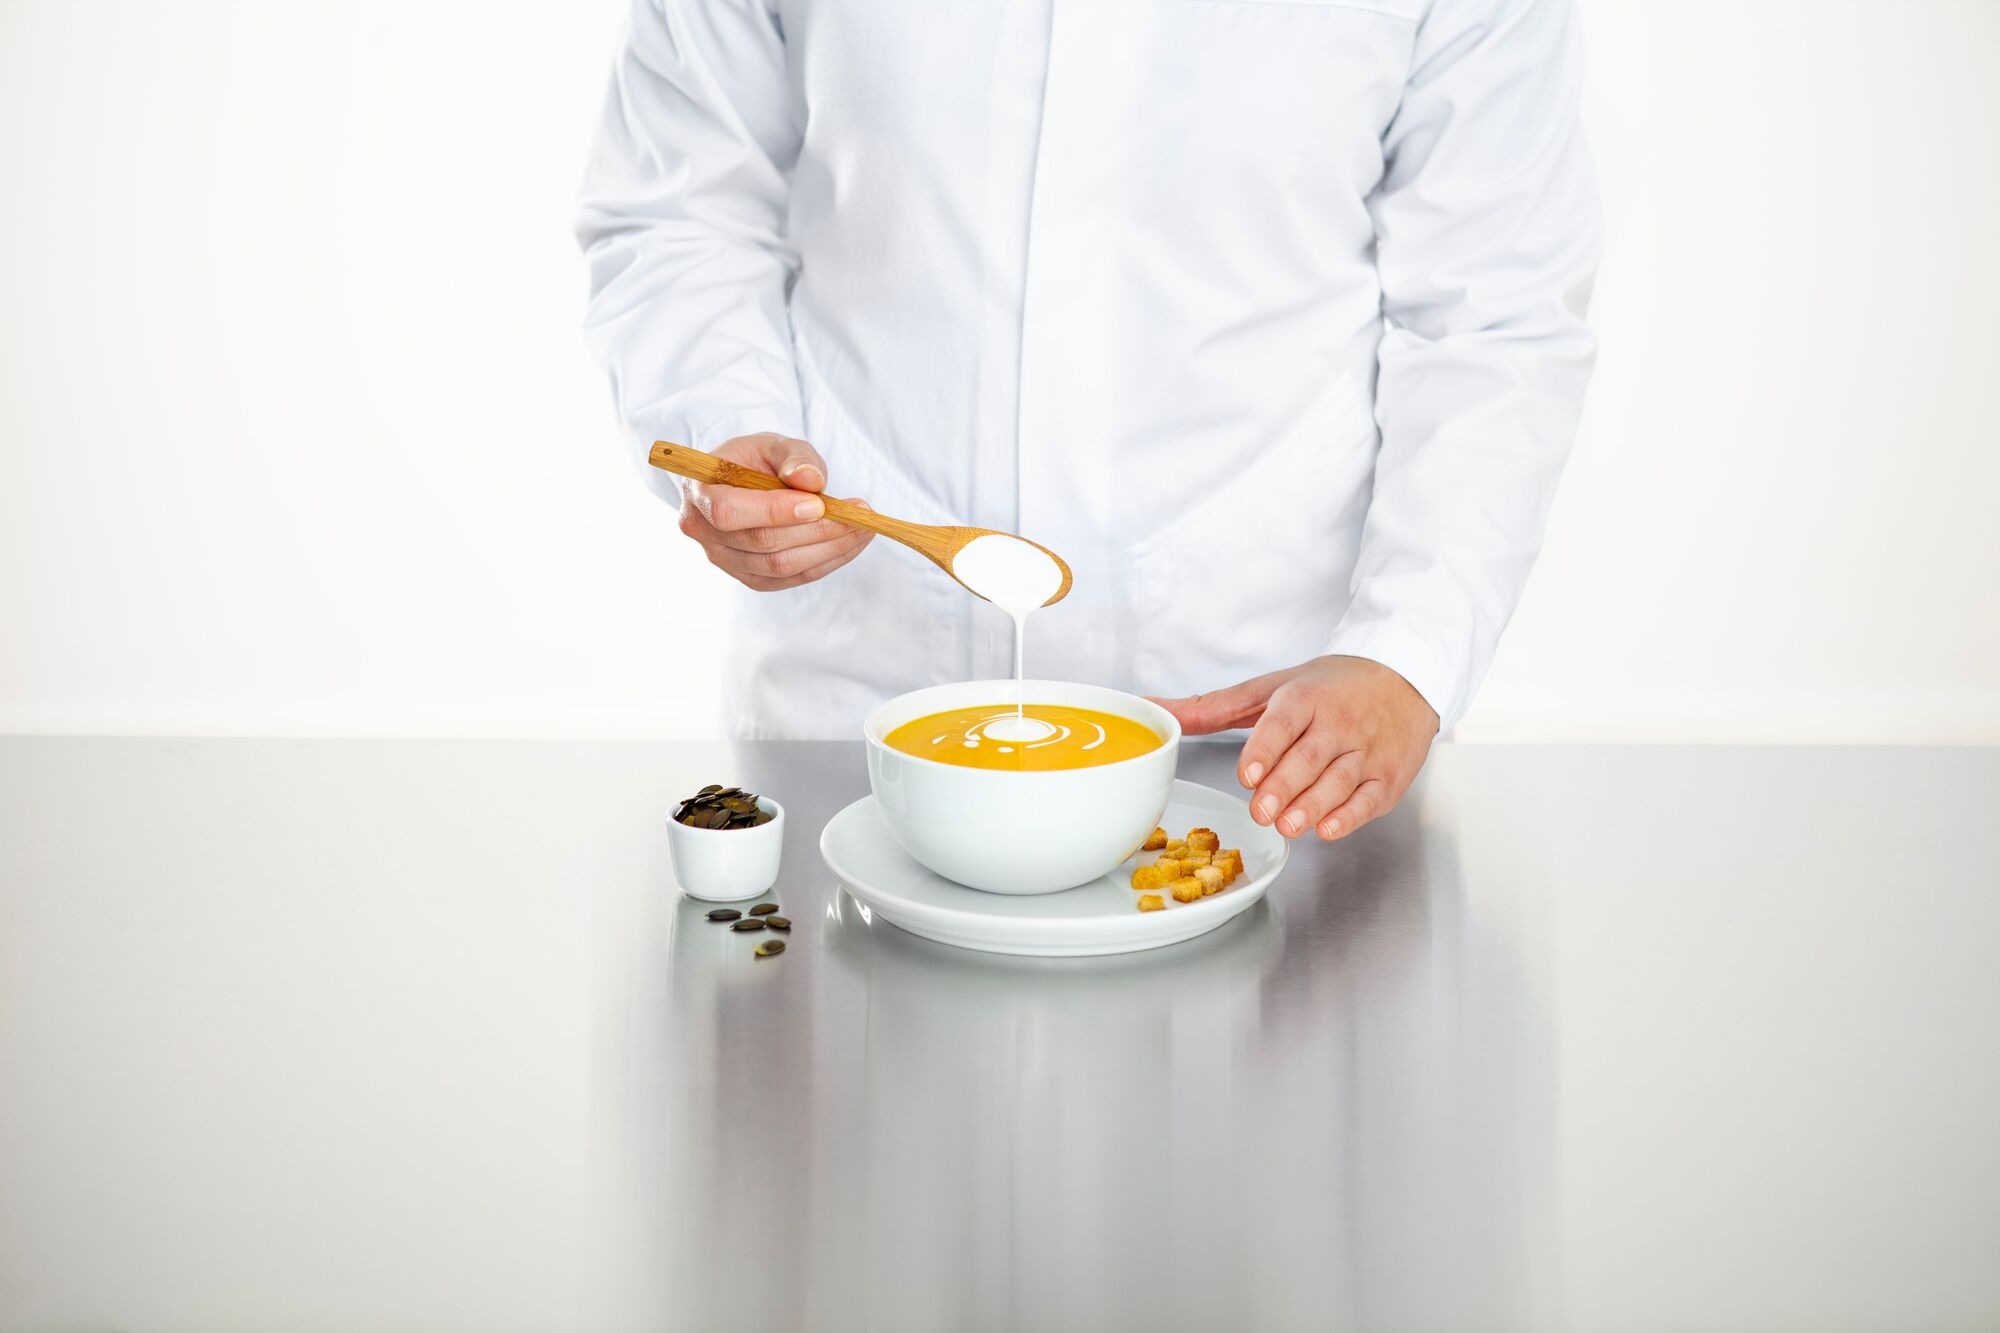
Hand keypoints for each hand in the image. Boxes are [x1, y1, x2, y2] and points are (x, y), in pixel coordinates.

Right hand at [677, 433, 873, 589]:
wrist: (744, 482)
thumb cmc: (755, 460)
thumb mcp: (772, 444)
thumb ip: (793, 456)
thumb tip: (811, 480)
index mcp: (699, 493)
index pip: (730, 512)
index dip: (774, 511)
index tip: (819, 504)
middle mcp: (704, 533)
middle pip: (763, 543)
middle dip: (818, 530)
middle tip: (859, 514)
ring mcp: (726, 561)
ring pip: (781, 566)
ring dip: (830, 549)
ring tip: (863, 528)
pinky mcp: (750, 578)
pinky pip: (791, 579)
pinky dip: (826, 563)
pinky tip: (851, 544)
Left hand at [1152, 655, 1439, 840]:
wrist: (1404, 678)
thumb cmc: (1329, 687)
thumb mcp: (1270, 688)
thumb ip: (1212, 707)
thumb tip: (1154, 708)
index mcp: (1305, 696)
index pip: (1284, 722)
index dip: (1266, 748)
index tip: (1248, 772)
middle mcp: (1338, 722)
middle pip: (1308, 758)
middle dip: (1283, 787)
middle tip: (1260, 811)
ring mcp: (1366, 750)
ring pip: (1338, 781)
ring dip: (1312, 806)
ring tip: (1287, 826)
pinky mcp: (1387, 776)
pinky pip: (1369, 799)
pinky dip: (1350, 816)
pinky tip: (1327, 828)